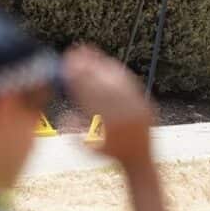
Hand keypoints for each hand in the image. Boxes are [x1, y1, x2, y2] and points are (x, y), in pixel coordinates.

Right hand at [62, 45, 154, 163]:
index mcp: (109, 127)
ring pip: (116, 82)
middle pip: (102, 86)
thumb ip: (75, 132)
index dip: (77, 81)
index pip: (90, 98)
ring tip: (87, 51)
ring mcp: (137, 109)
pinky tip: (106, 61)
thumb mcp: (87, 148)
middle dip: (86, 68)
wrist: (140, 159)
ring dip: (100, 65)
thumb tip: (64, 114)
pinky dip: (116, 71)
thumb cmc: (109, 153)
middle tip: (73, 54)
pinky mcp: (144, 104)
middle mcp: (125, 117)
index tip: (66, 68)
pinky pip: (129, 83)